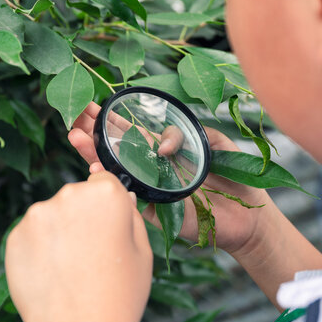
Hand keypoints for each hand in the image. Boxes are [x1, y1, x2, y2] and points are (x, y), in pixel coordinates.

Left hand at [5, 172, 152, 321]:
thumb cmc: (118, 295)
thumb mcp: (142, 251)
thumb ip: (130, 215)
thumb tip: (119, 196)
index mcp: (104, 194)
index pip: (104, 180)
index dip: (107, 203)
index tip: (106, 223)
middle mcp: (67, 195)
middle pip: (76, 196)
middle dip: (83, 215)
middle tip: (91, 251)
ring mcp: (37, 215)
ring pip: (52, 215)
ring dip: (59, 230)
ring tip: (71, 266)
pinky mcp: (15, 236)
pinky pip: (31, 234)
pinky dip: (40, 247)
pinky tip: (52, 271)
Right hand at [69, 102, 321, 309]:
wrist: (248, 215)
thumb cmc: (232, 176)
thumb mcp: (213, 142)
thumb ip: (186, 133)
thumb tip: (161, 144)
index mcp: (161, 149)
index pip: (129, 131)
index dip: (109, 119)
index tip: (90, 106)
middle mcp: (150, 167)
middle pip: (114, 147)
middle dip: (93, 131)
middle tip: (73, 117)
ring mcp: (150, 188)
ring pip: (115, 170)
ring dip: (93, 153)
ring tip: (76, 137)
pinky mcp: (155, 210)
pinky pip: (128, 196)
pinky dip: (111, 183)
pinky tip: (95, 168)